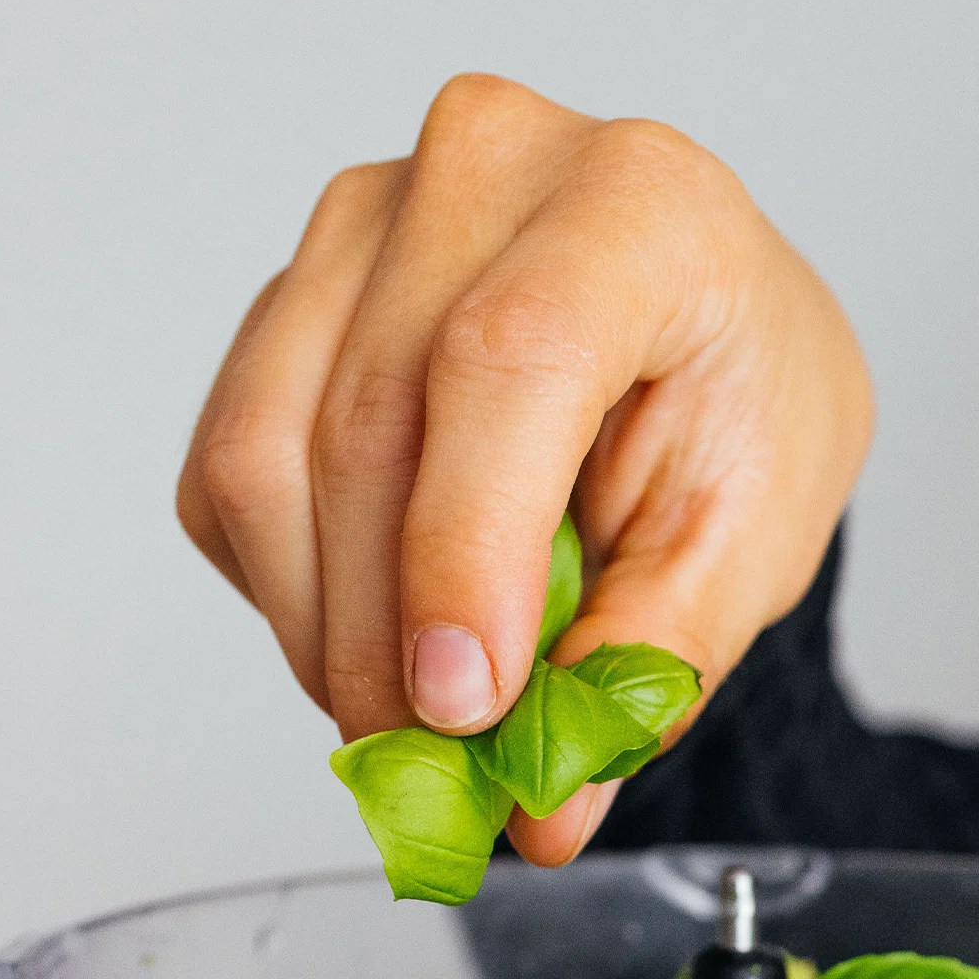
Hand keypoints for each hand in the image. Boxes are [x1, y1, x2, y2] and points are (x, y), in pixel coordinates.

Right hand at [175, 74, 870, 863]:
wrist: (690, 327)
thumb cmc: (730, 398)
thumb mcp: (751, 537)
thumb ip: (649, 668)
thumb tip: (539, 806)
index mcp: (637, 205)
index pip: (510, 358)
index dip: (464, 549)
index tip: (462, 706)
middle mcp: (483, 172)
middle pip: (367, 427)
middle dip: (385, 641)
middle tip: (435, 775)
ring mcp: (360, 227)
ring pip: (264, 459)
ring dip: (321, 630)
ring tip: (407, 710)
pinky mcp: (285, 302)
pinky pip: (227, 481)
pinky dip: (284, 590)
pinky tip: (373, 613)